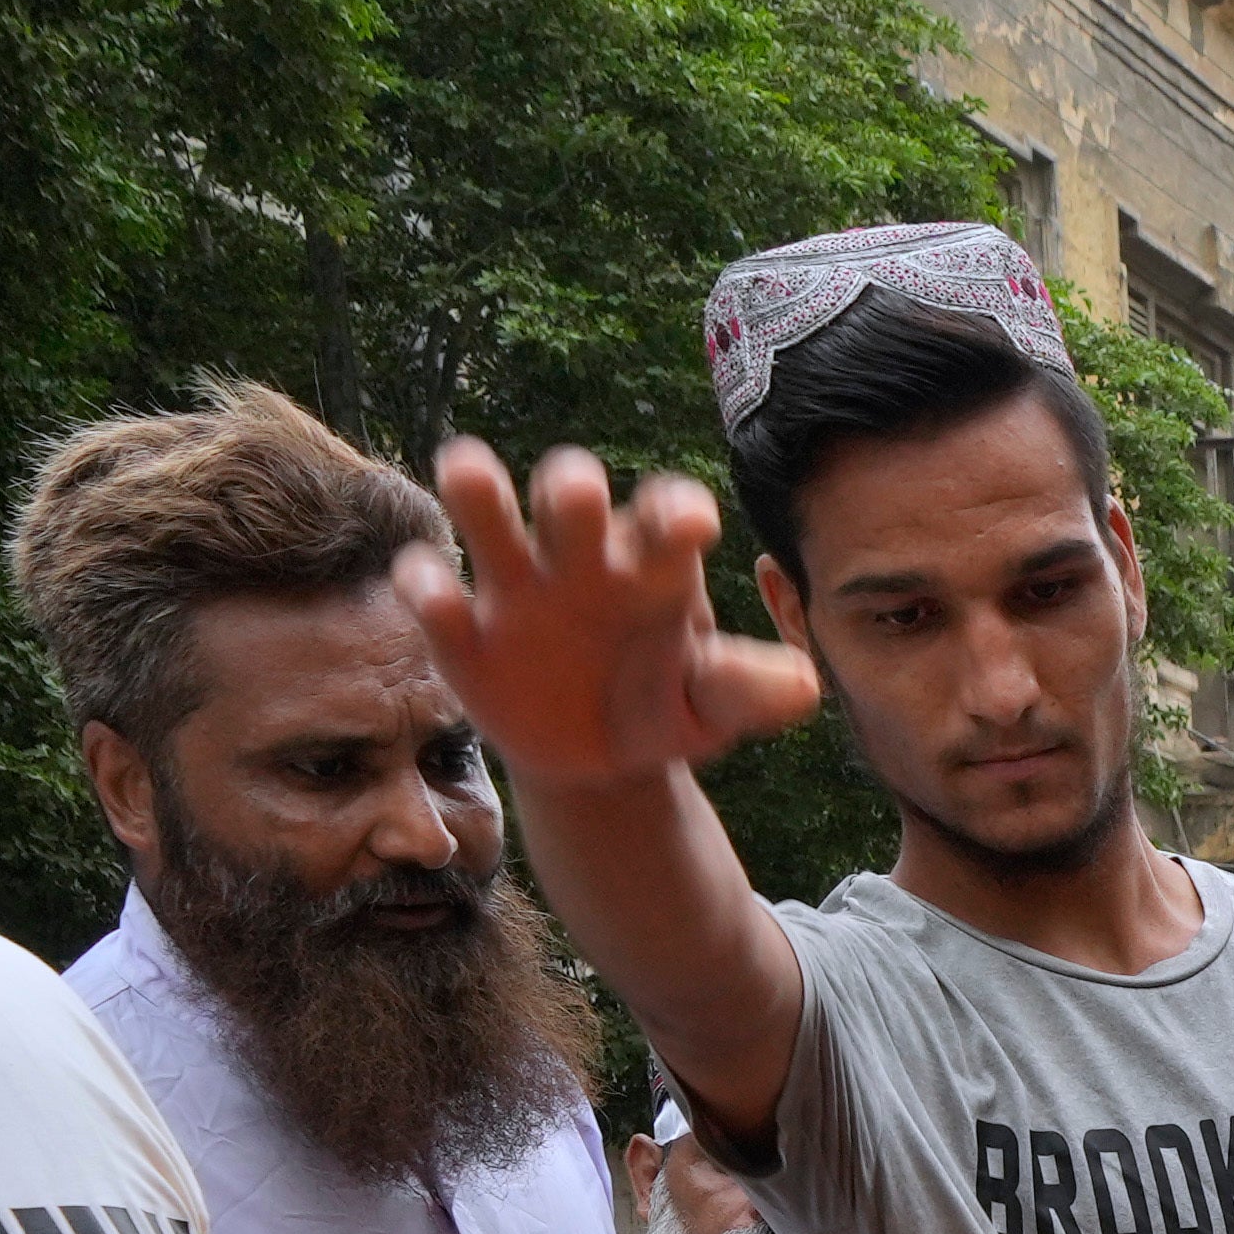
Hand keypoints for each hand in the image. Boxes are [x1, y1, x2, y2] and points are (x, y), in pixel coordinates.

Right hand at [404, 440, 818, 792]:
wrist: (601, 761)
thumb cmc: (663, 706)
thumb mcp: (710, 707)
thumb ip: (746, 689)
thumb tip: (804, 686)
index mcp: (652, 563)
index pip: (665, 514)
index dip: (674, 510)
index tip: (691, 524)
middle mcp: (580, 556)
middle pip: (569, 495)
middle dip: (571, 489)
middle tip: (578, 496)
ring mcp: (515, 583)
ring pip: (487, 512)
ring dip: (478, 490)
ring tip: (470, 471)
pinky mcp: (461, 627)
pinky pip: (435, 593)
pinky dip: (430, 588)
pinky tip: (441, 598)